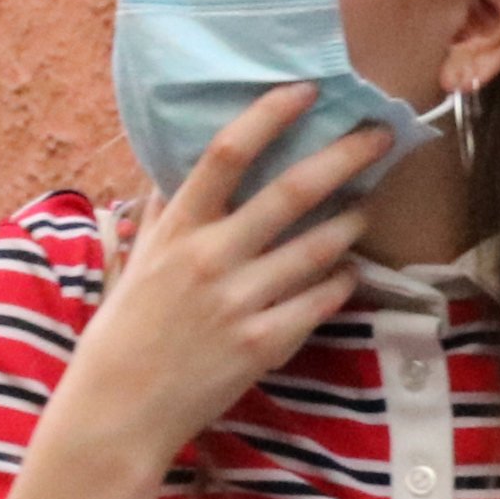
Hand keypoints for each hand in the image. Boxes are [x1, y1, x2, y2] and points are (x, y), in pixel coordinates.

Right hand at [46, 87, 389, 469]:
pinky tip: (345, 272)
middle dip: (345, 156)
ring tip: (364, 208)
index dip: (270, 116)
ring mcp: (242, 301)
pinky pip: (322, 298)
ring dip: (352, 222)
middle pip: (292, 190)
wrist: (120, 408)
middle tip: (379, 136)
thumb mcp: (136, 262)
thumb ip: (163, 216)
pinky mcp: (266, 342)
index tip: (305, 91)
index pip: (226, 153)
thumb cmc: (123, 332)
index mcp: (176, 229)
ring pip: (321, 246)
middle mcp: (211, 257)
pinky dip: (340, 280)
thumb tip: (176, 173)